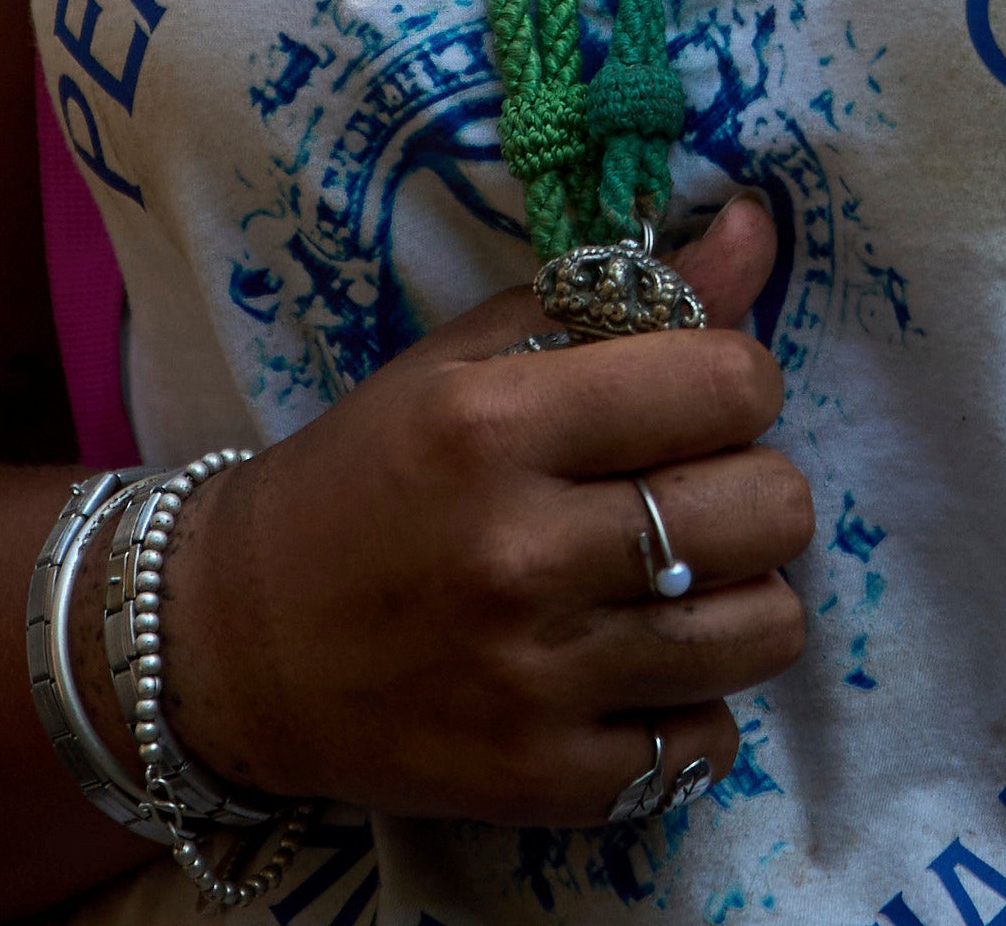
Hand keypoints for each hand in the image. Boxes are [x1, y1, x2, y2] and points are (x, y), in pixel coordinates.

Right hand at [162, 196, 818, 824]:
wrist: (232, 650)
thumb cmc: (366, 480)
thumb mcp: (467, 364)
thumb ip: (621, 297)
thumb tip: (755, 225)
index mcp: (496, 425)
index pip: (731, 382)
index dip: (737, 383)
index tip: (695, 403)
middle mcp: (520, 553)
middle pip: (773, 508)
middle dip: (750, 488)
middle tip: (684, 495)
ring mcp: (535, 680)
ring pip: (766, 629)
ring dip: (739, 599)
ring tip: (674, 585)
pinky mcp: (540, 779)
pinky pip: (706, 742)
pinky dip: (689, 710)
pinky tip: (632, 675)